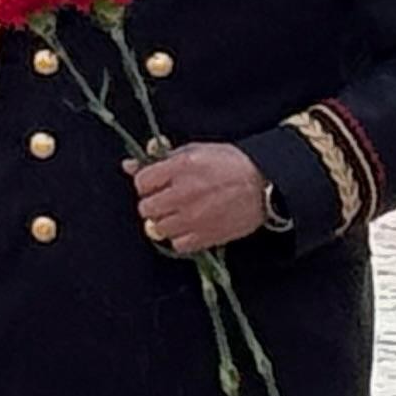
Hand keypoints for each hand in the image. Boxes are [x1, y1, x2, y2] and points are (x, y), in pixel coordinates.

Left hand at [135, 141, 272, 255]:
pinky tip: (192, 227)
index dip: (148, 183)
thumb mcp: (196, 151)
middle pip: (146, 208)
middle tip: (170, 199)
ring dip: (166, 222)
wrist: (267, 185)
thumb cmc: (233, 164)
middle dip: (155, 203)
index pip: (142, 182)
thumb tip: (129, 164)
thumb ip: (162, 158)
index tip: (158, 184)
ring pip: (158, 228)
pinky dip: (181, 238)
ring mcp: (193, 217)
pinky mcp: (205, 236)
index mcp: (180, 167)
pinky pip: (177, 244)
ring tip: (182, 214)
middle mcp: (183, 193)